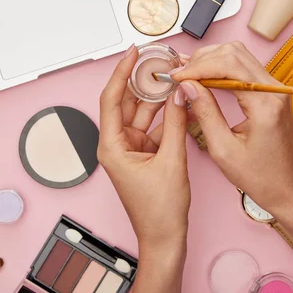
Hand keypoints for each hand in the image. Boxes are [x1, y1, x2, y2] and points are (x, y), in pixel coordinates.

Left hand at [98, 45, 189, 250]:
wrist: (165, 238)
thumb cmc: (160, 211)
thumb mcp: (172, 161)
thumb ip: (175, 123)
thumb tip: (179, 93)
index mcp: (112, 147)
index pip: (112, 100)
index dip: (121, 73)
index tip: (132, 53)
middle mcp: (117, 145)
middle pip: (127, 103)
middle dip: (143, 81)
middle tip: (158, 60)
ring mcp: (131, 149)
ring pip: (143, 114)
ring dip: (158, 98)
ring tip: (173, 77)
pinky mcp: (144, 154)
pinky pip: (154, 128)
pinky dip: (167, 116)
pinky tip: (180, 103)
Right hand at [172, 42, 292, 216]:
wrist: (287, 188)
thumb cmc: (259, 176)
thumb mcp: (223, 149)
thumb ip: (205, 113)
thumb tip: (187, 86)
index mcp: (265, 104)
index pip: (229, 66)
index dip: (197, 67)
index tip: (176, 77)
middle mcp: (275, 90)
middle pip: (234, 53)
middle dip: (202, 60)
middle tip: (179, 75)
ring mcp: (276, 89)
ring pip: (239, 55)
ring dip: (211, 60)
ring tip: (187, 75)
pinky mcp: (272, 92)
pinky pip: (244, 68)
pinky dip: (221, 68)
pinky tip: (203, 78)